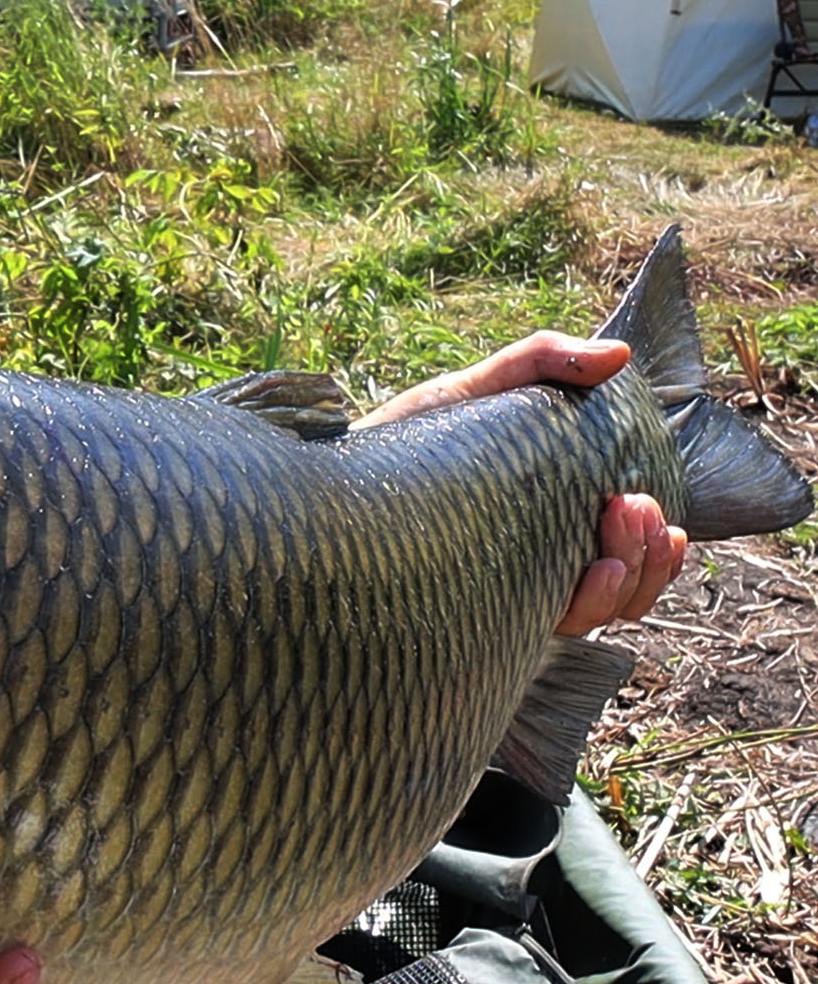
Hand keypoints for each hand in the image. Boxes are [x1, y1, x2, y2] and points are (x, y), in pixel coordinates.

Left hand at [352, 331, 686, 634]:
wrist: (326, 480)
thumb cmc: (400, 441)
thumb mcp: (470, 393)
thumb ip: (539, 363)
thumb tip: (619, 355)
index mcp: (547, 522)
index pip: (624, 552)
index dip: (657, 550)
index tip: (657, 519)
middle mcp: (533, 564)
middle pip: (623, 588)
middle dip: (644, 558)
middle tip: (628, 511)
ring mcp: (504, 592)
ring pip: (595, 613)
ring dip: (624, 585)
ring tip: (608, 551)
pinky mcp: (473, 615)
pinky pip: (545, 628)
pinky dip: (582, 608)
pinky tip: (586, 579)